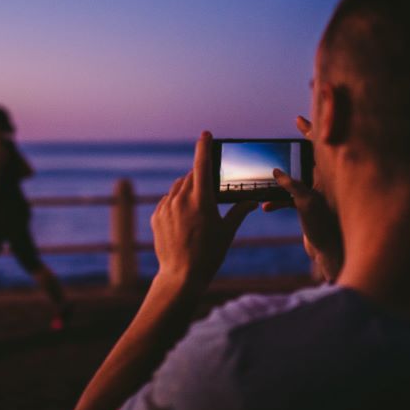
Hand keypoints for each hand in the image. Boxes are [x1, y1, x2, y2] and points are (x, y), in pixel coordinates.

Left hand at [150, 132, 255, 294]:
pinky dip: (176, 203)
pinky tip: (184, 218)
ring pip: (177, 188)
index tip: (206, 134)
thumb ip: (239, 212)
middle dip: (200, 177)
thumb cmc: (209, 254)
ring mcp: (166, 207)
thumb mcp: (227, 232)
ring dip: (187, 189)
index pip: (202, 164)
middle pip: (191, 177)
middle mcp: (180, 199)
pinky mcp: (156, 216)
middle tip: (210, 190)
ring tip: (198, 207)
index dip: (204, 146)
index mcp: (201, 200)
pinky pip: (167, 201)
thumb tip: (253, 201)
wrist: (181, 276)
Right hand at [263, 116, 343, 280]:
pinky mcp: (311, 207)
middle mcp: (326, 181)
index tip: (298, 119)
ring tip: (266, 181)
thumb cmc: (325, 228)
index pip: (321, 145)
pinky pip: (292, 197)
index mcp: (329, 175)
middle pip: (310, 157)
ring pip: (297, 178)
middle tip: (283, 140)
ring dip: (280, 181)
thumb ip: (291, 185)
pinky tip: (267, 207)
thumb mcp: (306, 203)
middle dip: (295, 148)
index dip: (309, 130)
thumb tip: (276, 172)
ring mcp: (319, 194)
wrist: (329, 254)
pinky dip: (279, 200)